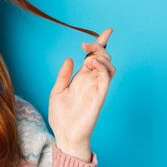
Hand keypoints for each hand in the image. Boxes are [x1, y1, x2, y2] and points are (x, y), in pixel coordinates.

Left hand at [49, 28, 115, 160]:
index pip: (95, 57)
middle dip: (98, 47)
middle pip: (103, 58)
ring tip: (88, 58)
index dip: (102, 43)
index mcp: (83, 78)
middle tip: (84, 46)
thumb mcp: (57, 91)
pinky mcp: (100, 96)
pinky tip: (92, 64)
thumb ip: (64, 75)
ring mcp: (97, 88)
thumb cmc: (61, 117)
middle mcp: (92, 81)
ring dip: (101, 57)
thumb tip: (70, 58)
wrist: (64, 135)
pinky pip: (106, 77)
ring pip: (109, 66)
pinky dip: (101, 67)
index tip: (107, 31)